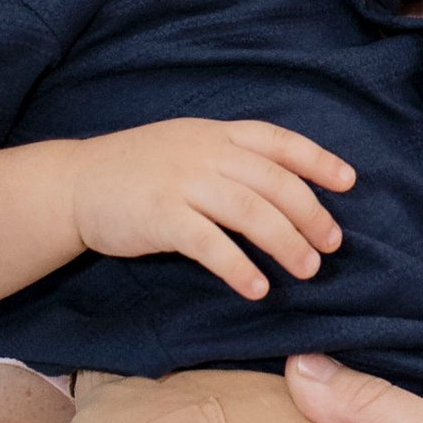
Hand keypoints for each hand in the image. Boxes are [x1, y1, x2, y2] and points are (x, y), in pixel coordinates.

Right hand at [71, 121, 352, 303]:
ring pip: (251, 212)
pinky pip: (211, 244)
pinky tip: (257, 288)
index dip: (317, 160)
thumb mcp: (186, 147)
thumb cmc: (137, 171)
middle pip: (274, 182)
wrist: (74, 183)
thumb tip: (284, 189)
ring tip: (307, 271)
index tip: (348, 182)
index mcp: (216, 134)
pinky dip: (239, 267)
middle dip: (311, 215)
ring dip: (286, 244)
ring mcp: (183, 182)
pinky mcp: (161, 216)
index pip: (278, 141)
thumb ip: (229, 159)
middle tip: (330, 246)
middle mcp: (205, 153)